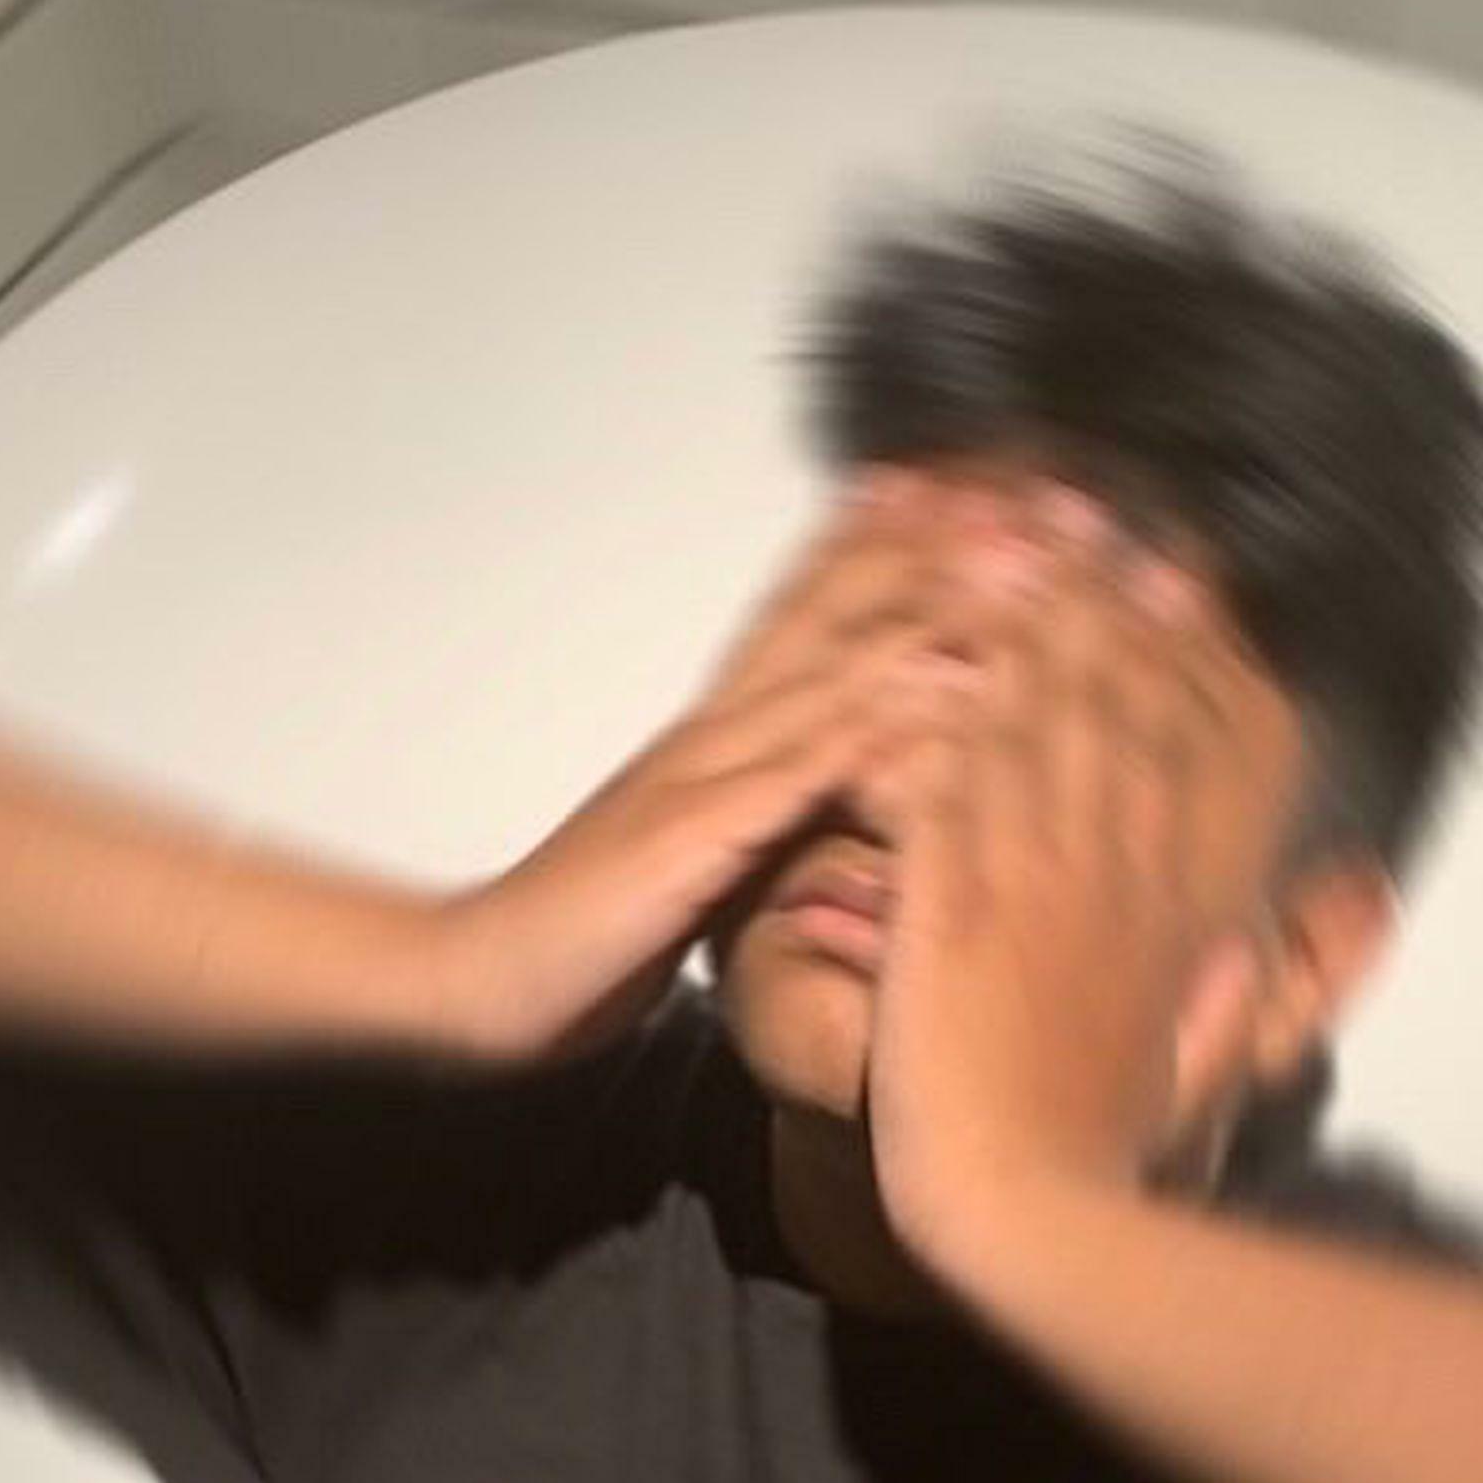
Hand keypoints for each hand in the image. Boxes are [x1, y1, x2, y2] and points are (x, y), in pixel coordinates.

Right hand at [434, 470, 998, 1063]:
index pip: (800, 622)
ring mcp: (694, 785)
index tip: (952, 496)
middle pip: (824, 621)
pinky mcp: (686, 849)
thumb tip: (809, 799)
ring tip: (1002, 569)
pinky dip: (861, 737)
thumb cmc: (579, 940)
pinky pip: (787, 785)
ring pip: (822, 681)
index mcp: (708, 744)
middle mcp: (707, 740)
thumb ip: (749, 818)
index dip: (874, 555)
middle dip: (917, 555)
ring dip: (914, 619)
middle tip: (1007, 496)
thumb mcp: (688, 863)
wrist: (475, 986)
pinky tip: (923, 703)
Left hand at [860, 501, 1292, 1277]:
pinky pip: (948, 767)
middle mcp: (1134, 873)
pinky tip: (927, 628)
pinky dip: (941, 692)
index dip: (1217, 653)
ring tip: (1029, 517)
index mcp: (1197, 904)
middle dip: (1130, 594)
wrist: (1023, 1214)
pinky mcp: (950, 901)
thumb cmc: (1110, 1150)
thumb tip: (1371, 891)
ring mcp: (1044, 879)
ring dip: (1042, 606)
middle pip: (1145, 700)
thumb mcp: (1229, 1054)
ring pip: (1052, 710)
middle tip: (1118, 501)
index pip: (1229, 746)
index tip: (1204, 577)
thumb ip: (1298, 967)